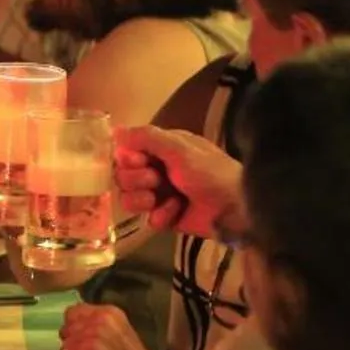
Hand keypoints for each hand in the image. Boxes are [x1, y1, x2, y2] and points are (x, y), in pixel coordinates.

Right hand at [113, 126, 244, 239]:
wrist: (234, 208)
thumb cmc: (210, 173)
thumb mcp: (180, 149)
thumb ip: (148, 137)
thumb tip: (116, 130)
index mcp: (162, 148)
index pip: (126, 152)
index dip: (128, 159)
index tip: (139, 161)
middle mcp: (158, 169)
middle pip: (123, 176)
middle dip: (137, 180)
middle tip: (157, 181)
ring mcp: (160, 194)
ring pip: (129, 198)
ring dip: (143, 200)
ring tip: (161, 200)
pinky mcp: (165, 217)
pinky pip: (147, 218)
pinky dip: (160, 216)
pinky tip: (175, 213)